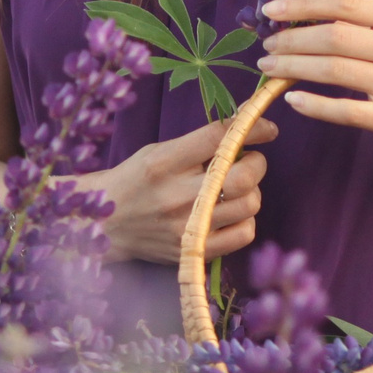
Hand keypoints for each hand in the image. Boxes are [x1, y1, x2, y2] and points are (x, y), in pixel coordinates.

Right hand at [75, 117, 277, 264]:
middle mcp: (176, 195)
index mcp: (163, 162)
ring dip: (252, 191)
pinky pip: (242, 235)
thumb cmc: (135, 180)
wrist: (105, 224)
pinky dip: (246, 220)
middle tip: (250, 160)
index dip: (251, 128)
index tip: (267, 128)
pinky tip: (233, 212)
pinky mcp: (193, 251)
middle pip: (242, 177)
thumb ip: (198, 141)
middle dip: (257, 163)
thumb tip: (244, 122)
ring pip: (248, 205)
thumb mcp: (157, 151)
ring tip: (238, 187)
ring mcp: (186, 227)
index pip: (219, 138)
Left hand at [255, 0, 372, 157]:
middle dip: (291, 39)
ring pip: (333, 70)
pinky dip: (314, 105)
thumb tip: (314, 13)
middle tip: (266, 46)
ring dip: (293, 68)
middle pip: (334, 36)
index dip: (304, 4)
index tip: (271, 9)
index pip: (347, 2)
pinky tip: (292, 99)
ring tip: (269, 69)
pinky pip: (346, 110)